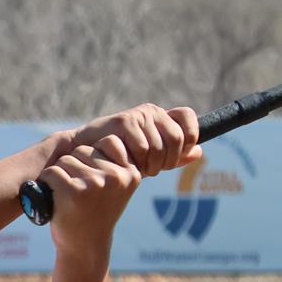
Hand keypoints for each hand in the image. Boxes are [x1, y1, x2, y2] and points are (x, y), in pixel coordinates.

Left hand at [41, 141, 142, 258]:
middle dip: (74, 166)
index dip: (92, 157)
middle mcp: (116, 176)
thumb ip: (117, 163)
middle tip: (78, 192)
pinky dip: (47, 184)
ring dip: (60, 175)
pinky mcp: (75, 192)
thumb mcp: (115, 186)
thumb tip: (135, 134)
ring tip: (68, 197)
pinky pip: (52, 173)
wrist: (84, 247)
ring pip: (66, 160)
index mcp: (130, 173)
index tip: (91, 178)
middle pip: (83, 150)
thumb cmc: (96, 214)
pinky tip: (57, 199)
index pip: (108, 141)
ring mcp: (96, 183)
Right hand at [52, 104, 201, 177]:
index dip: (191, 136)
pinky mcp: (123, 122)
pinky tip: (128, 166)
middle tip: (152, 170)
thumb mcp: (149, 157)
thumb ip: (173, 155)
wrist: (82, 154)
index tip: (178, 154)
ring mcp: (137, 115)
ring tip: (138, 169)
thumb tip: (199, 152)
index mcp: (160, 116)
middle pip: (178, 138)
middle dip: (168, 160)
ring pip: (160, 146)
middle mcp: (151, 111)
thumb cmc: (116, 156)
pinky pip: (143, 148)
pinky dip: (138, 163)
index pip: (188, 118)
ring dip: (151, 165)